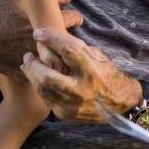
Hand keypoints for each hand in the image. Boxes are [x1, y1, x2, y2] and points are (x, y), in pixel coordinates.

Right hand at [0, 0, 83, 79]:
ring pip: (56, 62)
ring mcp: (33, 62)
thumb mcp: (22, 2)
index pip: (74, 20)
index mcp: (44, 25)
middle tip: (65, 35)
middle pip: (68, 44)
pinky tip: (39, 65)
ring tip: (55, 50)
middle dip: (69, 40)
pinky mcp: (22, 75)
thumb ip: (49, 0)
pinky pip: (38, 76)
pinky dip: (40, 70)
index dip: (75, 18)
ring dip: (58, 56)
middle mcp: (42, 44)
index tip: (74, 19)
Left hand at [21, 28, 140, 122]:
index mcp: (92, 71)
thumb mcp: (99, 57)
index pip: (67, 51)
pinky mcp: (67, 115)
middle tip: (28, 55)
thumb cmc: (108, 74)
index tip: (38, 33)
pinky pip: (47, 99)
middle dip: (33, 65)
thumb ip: (78, 48)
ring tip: (28, 65)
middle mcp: (82, 90)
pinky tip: (37, 79)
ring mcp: (73, 105)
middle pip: (47, 76)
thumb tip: (54, 38)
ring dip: (32, 76)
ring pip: (43, 90)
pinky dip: (41, 87)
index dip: (50, 40)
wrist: (120, 103)